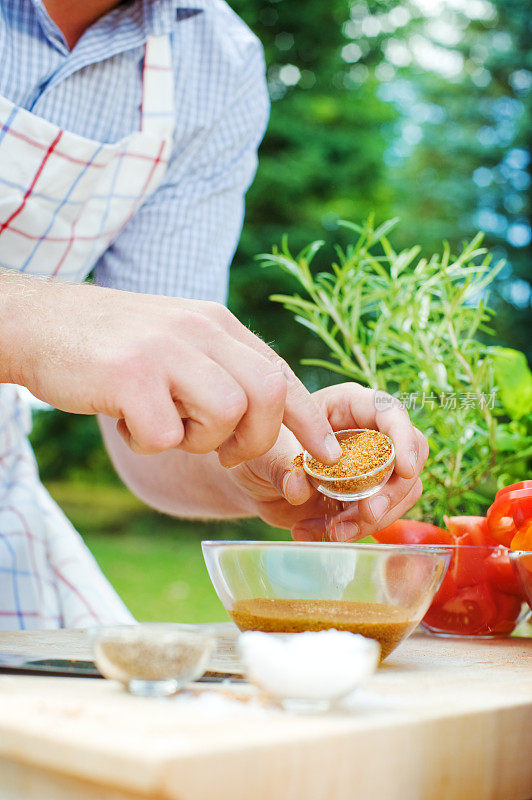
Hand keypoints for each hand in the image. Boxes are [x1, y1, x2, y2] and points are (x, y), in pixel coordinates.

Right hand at [0, 274, 340, 465]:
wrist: (41, 323)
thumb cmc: (115, 345)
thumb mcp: (178, 342)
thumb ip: (221, 369)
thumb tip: (266, 418)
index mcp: (217, 323)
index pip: (281, 373)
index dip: (310, 420)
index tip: (328, 456)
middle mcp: (199, 329)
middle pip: (267, 395)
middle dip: (256, 440)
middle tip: (225, 452)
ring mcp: (165, 349)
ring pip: (226, 414)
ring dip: (198, 439)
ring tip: (163, 424)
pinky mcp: (130, 375)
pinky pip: (165, 434)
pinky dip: (149, 442)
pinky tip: (126, 420)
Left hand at [230, 383, 428, 541]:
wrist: (254, 481)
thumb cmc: (260, 449)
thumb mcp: (263, 451)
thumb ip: (280, 464)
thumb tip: (300, 487)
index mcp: (348, 406)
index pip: (390, 411)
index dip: (404, 437)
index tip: (405, 469)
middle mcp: (369, 433)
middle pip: (411, 455)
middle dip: (394, 490)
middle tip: (367, 513)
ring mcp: (373, 468)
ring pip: (401, 492)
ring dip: (372, 519)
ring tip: (330, 529)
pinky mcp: (367, 499)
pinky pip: (377, 518)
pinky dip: (350, 532)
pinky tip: (310, 531)